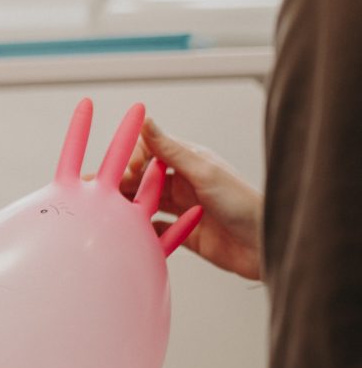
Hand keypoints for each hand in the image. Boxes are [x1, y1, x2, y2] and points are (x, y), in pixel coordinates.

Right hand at [120, 119, 262, 279]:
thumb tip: (145, 119)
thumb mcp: (204, 171)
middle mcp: (183, 183)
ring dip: (128, 206)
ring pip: (145, 204)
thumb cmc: (246, 204)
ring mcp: (183, 209)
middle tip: (98, 194)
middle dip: (122, 183)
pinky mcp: (184, 234)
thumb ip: (171, 148)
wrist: (270, 247)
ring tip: (105, 214)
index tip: (124, 173)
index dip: (133, 161)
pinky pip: (156, 231)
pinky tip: (127, 235)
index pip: (149, 153)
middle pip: (143, 179)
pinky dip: (141, 232)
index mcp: (189, 162)